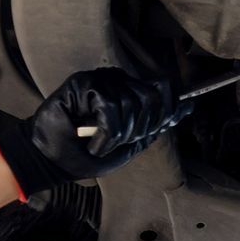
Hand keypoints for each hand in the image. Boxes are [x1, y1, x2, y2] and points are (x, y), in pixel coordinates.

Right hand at [0, 67, 189, 201]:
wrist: (51, 160)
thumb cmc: (85, 154)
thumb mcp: (129, 144)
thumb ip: (154, 125)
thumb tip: (187, 106)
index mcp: (129, 91)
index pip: (163, 89)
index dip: (167, 112)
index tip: (149, 132)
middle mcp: (117, 81)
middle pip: (153, 97)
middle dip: (138, 129)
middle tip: (116, 141)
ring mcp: (100, 80)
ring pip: (132, 104)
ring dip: (118, 135)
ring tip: (99, 143)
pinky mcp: (83, 83)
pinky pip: (111, 108)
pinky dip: (105, 134)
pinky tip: (92, 141)